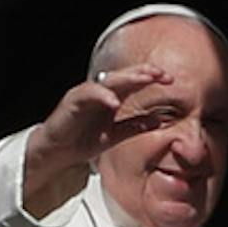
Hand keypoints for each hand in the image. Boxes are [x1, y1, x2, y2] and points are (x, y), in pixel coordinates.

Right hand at [21, 63, 171, 215]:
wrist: (57, 153)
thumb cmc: (82, 140)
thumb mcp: (115, 135)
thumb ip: (135, 127)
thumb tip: (159, 120)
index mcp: (111, 97)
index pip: (133, 82)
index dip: (151, 78)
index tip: (170, 80)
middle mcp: (99, 92)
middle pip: (124, 76)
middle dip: (143, 73)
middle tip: (161, 74)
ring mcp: (85, 94)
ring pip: (108, 80)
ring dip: (127, 78)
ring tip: (144, 79)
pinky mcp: (72, 101)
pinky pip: (88, 93)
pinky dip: (102, 95)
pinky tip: (114, 100)